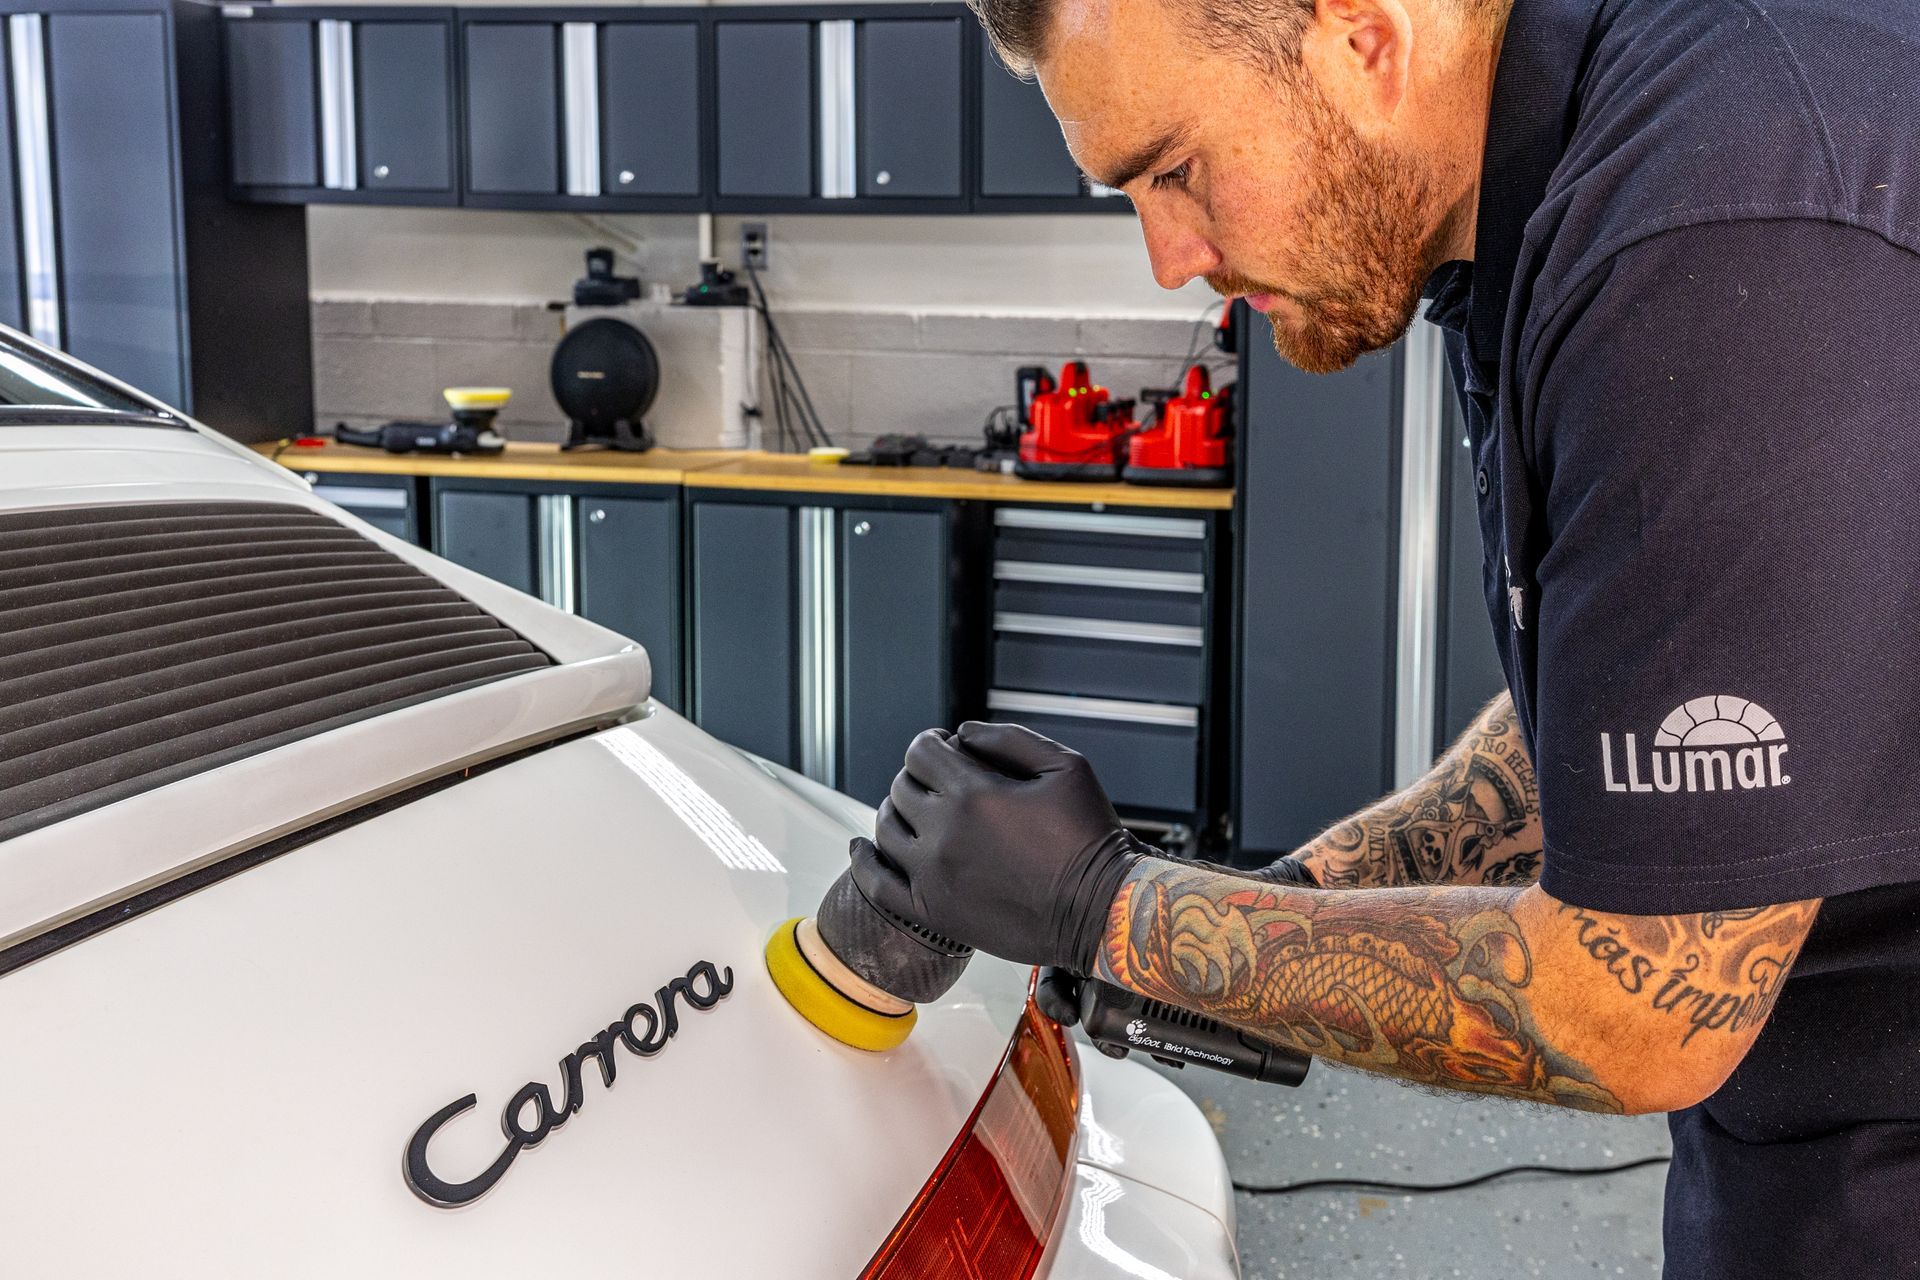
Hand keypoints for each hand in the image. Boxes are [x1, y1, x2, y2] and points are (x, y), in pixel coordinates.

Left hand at [848, 721, 1154, 971]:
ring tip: (920, 814)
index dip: (932, 744)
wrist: (1100, 910)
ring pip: (886, 829)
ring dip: (898, 813)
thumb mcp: (1065, 765)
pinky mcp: (934, 911)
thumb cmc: (1089, 839)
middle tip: (943, 785)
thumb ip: (1008, 738)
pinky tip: (862, 849)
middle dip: (919, 778)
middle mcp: (944, 832)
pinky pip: (878, 884)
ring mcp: (933, 875)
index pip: (920, 751)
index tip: (946, 751)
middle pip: (901, 787)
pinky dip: (864, 862)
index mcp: (973, 793)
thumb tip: (963, 733)